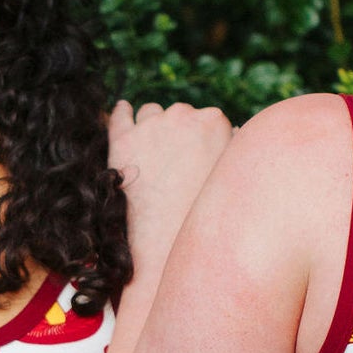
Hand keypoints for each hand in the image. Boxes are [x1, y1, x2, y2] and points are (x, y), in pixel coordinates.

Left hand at [108, 98, 231, 263]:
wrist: (169, 241)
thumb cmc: (206, 212)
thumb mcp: (230, 177)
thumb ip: (233, 148)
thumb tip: (233, 129)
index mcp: (213, 121)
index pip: (206, 117)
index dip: (200, 136)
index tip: (196, 151)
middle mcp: (181, 116)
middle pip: (178, 114)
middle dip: (176, 129)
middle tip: (175, 156)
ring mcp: (149, 127)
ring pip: (150, 113)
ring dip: (151, 124)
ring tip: (151, 144)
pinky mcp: (122, 140)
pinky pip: (119, 116)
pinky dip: (121, 112)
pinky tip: (123, 110)